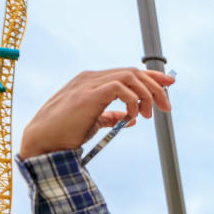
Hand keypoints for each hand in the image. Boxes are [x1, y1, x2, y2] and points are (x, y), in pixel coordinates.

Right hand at [19, 68, 173, 158]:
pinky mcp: (88, 95)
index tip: (169, 84)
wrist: (44, 141)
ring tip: (148, 114)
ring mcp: (89, 84)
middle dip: (155, 86)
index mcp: (92, 82)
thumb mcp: (93, 122)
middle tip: (166, 106)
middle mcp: (91, 78)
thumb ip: (110, 116)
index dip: (151, 77)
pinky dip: (132, 101)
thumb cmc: (65, 133)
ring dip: (146, 95)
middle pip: (133, 72)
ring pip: (129, 77)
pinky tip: (133, 117)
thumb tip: (131, 118)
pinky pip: (119, 88)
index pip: (128, 73)